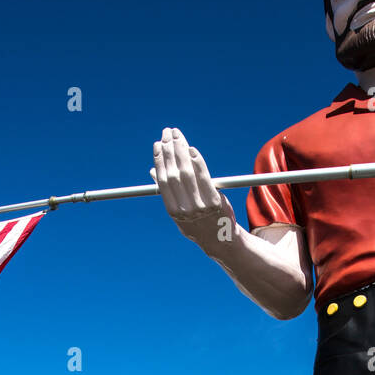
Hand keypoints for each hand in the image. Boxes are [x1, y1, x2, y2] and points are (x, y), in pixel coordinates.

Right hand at [151, 127, 230, 242]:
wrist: (221, 240)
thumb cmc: (199, 223)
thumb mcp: (180, 212)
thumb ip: (169, 192)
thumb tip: (153, 172)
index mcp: (173, 211)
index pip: (163, 180)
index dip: (159, 161)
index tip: (157, 145)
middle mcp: (185, 209)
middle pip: (173, 173)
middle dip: (169, 150)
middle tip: (167, 133)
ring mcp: (200, 205)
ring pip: (187, 172)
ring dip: (181, 150)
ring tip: (177, 135)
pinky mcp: (215, 201)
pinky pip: (204, 177)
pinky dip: (197, 162)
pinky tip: (192, 150)